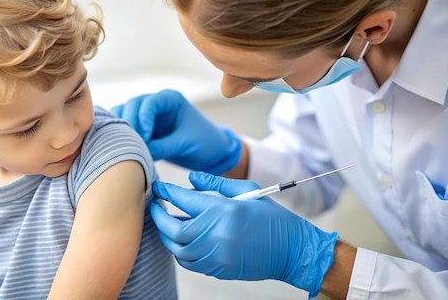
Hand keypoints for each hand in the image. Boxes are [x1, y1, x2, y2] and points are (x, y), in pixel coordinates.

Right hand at [111, 89, 240, 174]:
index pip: (149, 102)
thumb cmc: (205, 143)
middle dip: (130, 124)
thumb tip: (135, 151)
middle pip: (132, 105)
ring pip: (123, 114)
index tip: (145, 138)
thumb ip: (160, 147)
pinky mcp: (142, 127)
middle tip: (132, 144)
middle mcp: (156, 103)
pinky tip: (124, 148)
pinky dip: (121, 134)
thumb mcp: (184, 145)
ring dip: (122, 129)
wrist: (211, 152)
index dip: (143, 119)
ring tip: (127, 147)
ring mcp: (147, 114)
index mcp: (170, 99)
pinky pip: (124, 126)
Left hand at [150, 172, 337, 297]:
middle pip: (174, 228)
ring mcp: (217, 255)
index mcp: (225, 211)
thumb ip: (216, 183)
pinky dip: (180, 250)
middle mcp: (218, 235)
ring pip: (178, 248)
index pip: (184, 200)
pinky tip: (182, 239)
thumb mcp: (248, 191)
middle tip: (155, 206)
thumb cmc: (272, 217)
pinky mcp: (219, 269)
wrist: (292, 250)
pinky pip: (189, 262)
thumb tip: (191, 178)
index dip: (167, 193)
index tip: (159, 188)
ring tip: (166, 222)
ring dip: (168, 235)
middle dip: (159, 217)